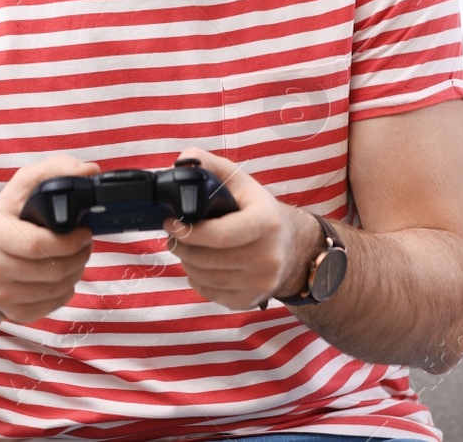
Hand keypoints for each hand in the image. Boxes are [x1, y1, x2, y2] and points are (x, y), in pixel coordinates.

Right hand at [0, 154, 100, 323]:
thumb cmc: (9, 218)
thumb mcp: (23, 187)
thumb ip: (54, 170)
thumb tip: (88, 170)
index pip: (36, 245)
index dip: (69, 241)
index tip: (85, 232)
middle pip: (51, 270)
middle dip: (78, 256)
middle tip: (85, 244)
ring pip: (55, 289)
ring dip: (76, 272)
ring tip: (76, 257)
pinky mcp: (11, 312)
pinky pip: (51, 306)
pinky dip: (65, 291)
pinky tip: (62, 276)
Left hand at [161, 147, 317, 310]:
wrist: (292, 245)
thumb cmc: (258, 209)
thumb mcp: (240, 181)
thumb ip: (208, 164)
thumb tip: (181, 161)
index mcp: (266, 222)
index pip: (221, 235)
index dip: (189, 231)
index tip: (170, 222)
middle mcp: (268, 256)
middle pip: (208, 259)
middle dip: (181, 246)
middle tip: (173, 235)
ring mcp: (261, 282)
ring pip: (206, 278)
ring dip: (186, 262)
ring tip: (184, 248)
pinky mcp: (251, 299)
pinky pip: (212, 294)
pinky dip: (198, 280)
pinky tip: (199, 266)